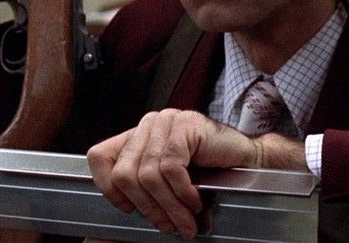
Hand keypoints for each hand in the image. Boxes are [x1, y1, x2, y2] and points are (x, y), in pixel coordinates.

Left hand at [86, 110, 307, 239]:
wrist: (248, 161)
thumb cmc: (210, 172)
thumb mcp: (168, 179)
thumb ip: (146, 184)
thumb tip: (126, 208)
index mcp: (137, 136)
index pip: (99, 157)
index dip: (107, 187)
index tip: (128, 209)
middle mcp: (147, 125)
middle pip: (125, 173)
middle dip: (146, 207)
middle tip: (167, 226)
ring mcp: (165, 122)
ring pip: (149, 174)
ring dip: (169, 206)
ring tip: (185, 221)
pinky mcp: (184, 126)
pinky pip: (171, 167)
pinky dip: (182, 192)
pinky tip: (195, 201)